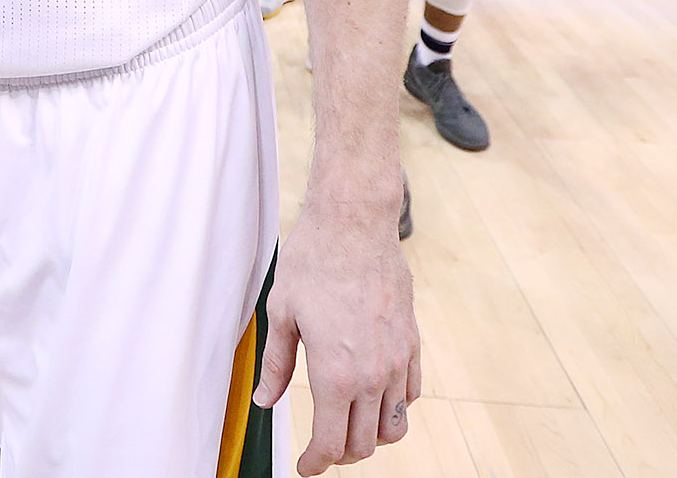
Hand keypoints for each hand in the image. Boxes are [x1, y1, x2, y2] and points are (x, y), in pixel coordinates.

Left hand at [255, 200, 420, 474]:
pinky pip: (410, 394)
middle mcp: (372, 375)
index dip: (316, 463)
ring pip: (394, 425)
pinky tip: (373, 396)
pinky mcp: (412, 342)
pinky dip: (394, 407)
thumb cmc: (314, 261)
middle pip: (364, 443)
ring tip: (348, 426)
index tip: (306, 467)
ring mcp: (397, 360)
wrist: (355, 222)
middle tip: (322, 447)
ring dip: (371, 436)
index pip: (330, 442)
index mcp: (335, 374)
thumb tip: (264, 400)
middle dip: (340, 454)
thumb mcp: (281, 313)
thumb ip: (277, 364)